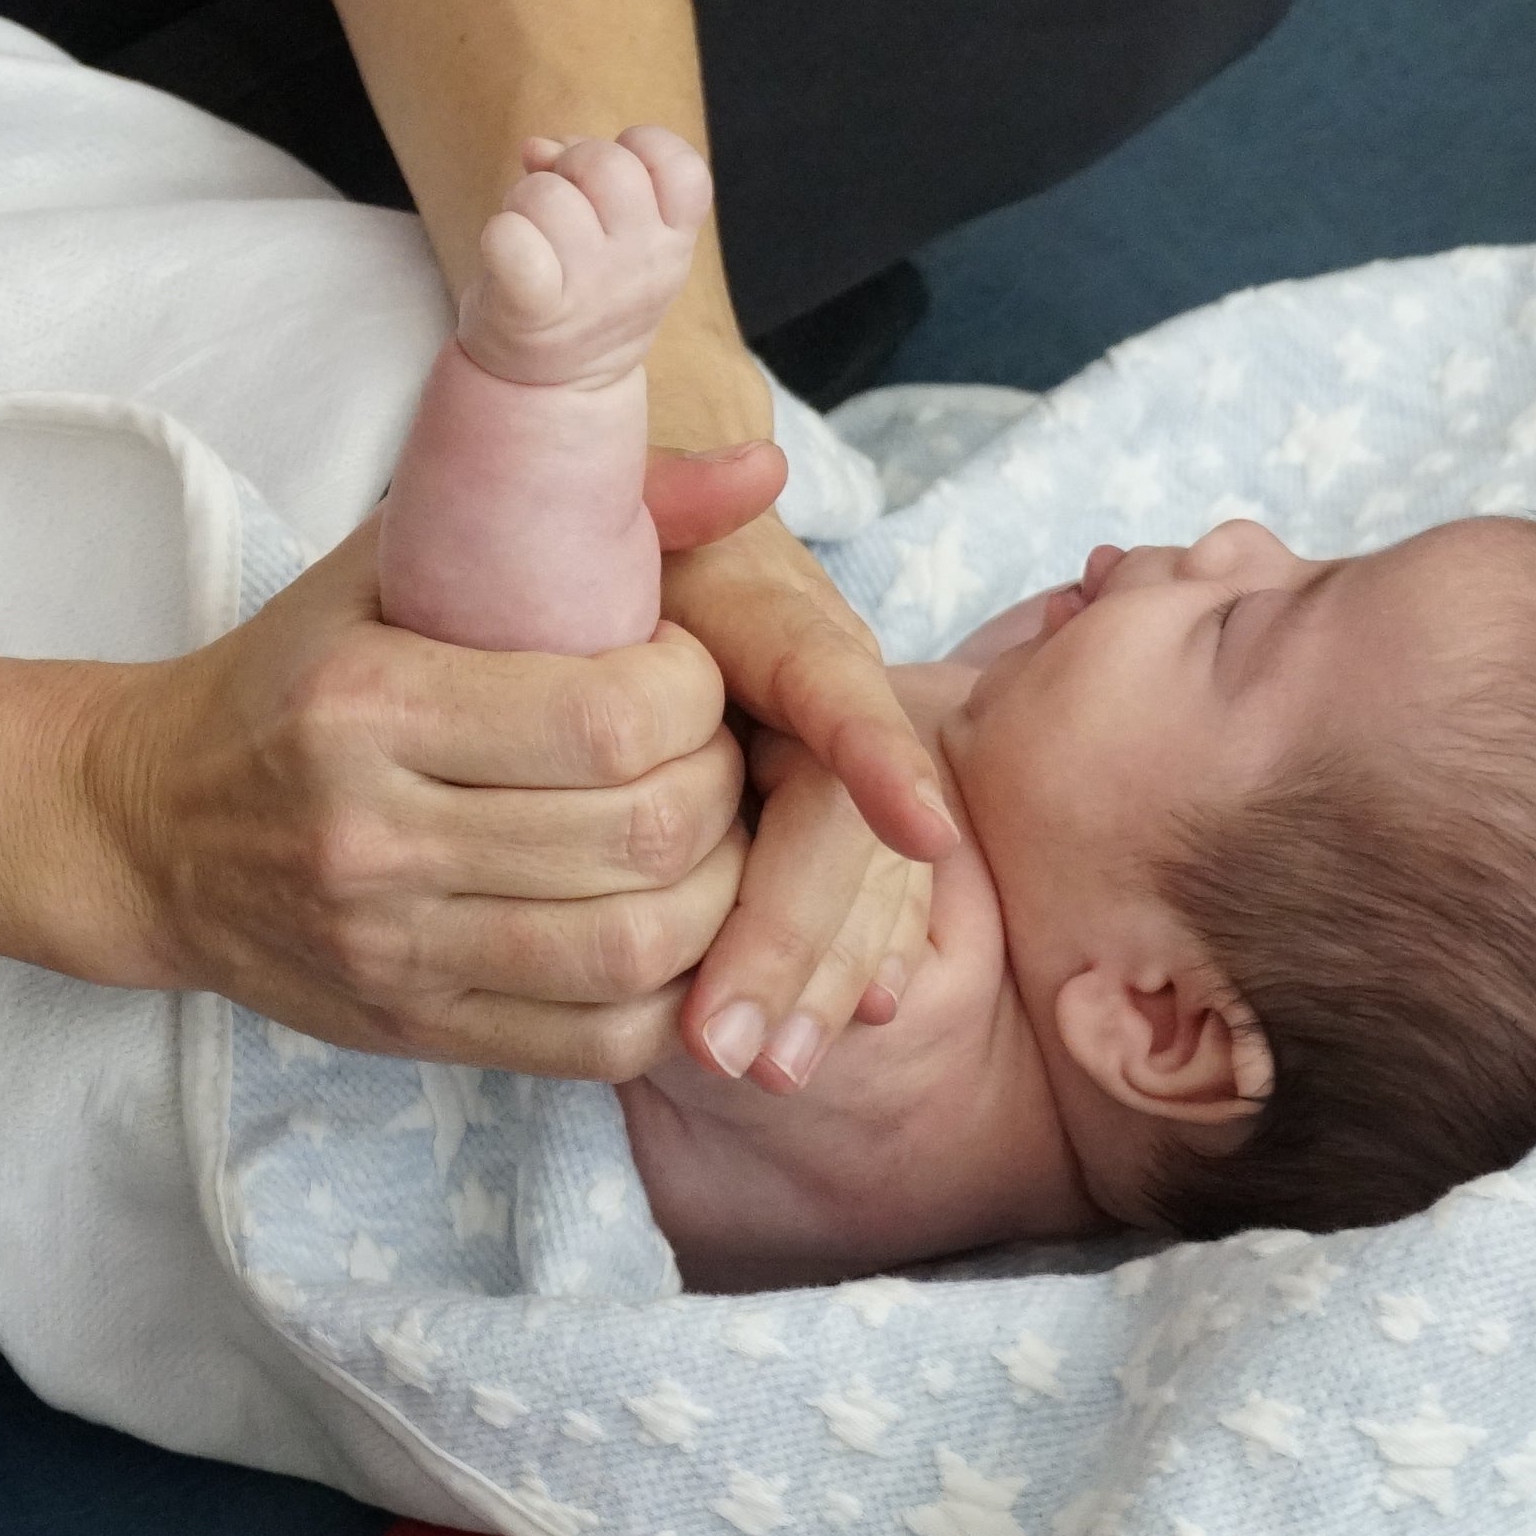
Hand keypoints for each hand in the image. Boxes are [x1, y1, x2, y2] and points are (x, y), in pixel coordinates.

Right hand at [74, 511, 750, 1078]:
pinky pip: (599, 1041)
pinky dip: (674, 990)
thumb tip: (760, 469)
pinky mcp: (414, 1029)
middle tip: (711, 754)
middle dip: (721, 787)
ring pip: (636, 948)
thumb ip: (574, 503)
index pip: (605, 718)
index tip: (682, 670)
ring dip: (718, 893)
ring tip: (708, 839)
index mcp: (368, 702)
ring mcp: (394, 947)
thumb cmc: (293, 675)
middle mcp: (374, 834)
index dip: (692, 693)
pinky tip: (674, 929)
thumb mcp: (397, 558)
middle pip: (639, 835)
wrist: (148, 828)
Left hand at [660, 504, 962, 1087]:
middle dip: (797, 937)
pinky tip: (808, 1036)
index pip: (842, 686)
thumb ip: (668, 492)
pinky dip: (830, 973)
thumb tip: (755, 466)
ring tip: (760, 1069)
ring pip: (860, 885)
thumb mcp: (614, 511)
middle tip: (727, 1046)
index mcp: (786, 623)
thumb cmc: (613, 534)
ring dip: (815, 979)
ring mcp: (837, 767)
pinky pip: (851, 909)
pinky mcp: (820, 821)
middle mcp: (832, 700)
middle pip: (846, 827)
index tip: (922, 829)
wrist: (657, 544)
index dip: (881, 754)